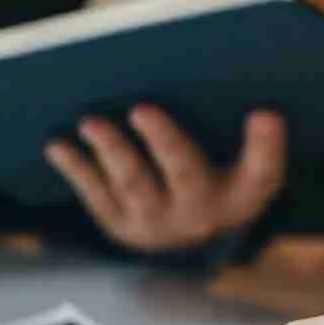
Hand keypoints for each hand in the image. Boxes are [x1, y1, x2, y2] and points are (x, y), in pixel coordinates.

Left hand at [44, 106, 285, 252]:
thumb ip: (248, 134)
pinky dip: (76, 169)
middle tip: (142, 109)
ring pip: (133, 184)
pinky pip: (96, 195)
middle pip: (185, 173)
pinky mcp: (121, 226)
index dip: (266, 145)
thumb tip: (245, 93)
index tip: (266, 113)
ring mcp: (157, 224)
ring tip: (90, 123)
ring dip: (111, 151)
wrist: (187, 231)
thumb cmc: (219, 175)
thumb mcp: (243, 161)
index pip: (263, 171)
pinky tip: (57, 146)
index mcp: (242, 194)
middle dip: (164, 141)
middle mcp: (201, 214)